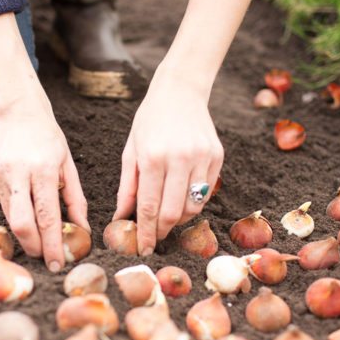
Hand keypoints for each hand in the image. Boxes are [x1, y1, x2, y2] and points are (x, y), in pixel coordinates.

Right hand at [0, 92, 88, 271]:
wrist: (18, 112)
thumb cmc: (49, 139)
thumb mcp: (68, 166)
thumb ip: (75, 200)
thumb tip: (82, 231)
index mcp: (42, 169)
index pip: (47, 216)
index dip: (52, 244)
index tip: (57, 264)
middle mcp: (16, 172)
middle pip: (20, 223)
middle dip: (33, 246)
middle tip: (44, 256)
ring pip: (9, 215)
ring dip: (25, 227)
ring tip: (37, 225)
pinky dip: (13, 206)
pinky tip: (19, 191)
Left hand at [114, 72, 222, 255]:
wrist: (180, 91)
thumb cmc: (149, 121)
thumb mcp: (130, 151)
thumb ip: (127, 187)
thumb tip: (121, 218)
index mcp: (153, 157)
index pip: (148, 206)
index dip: (145, 232)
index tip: (142, 248)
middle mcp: (180, 158)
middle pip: (173, 212)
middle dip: (162, 231)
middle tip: (154, 238)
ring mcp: (202, 157)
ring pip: (194, 207)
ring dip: (179, 220)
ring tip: (166, 218)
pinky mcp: (217, 156)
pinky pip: (206, 192)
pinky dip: (193, 203)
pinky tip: (181, 200)